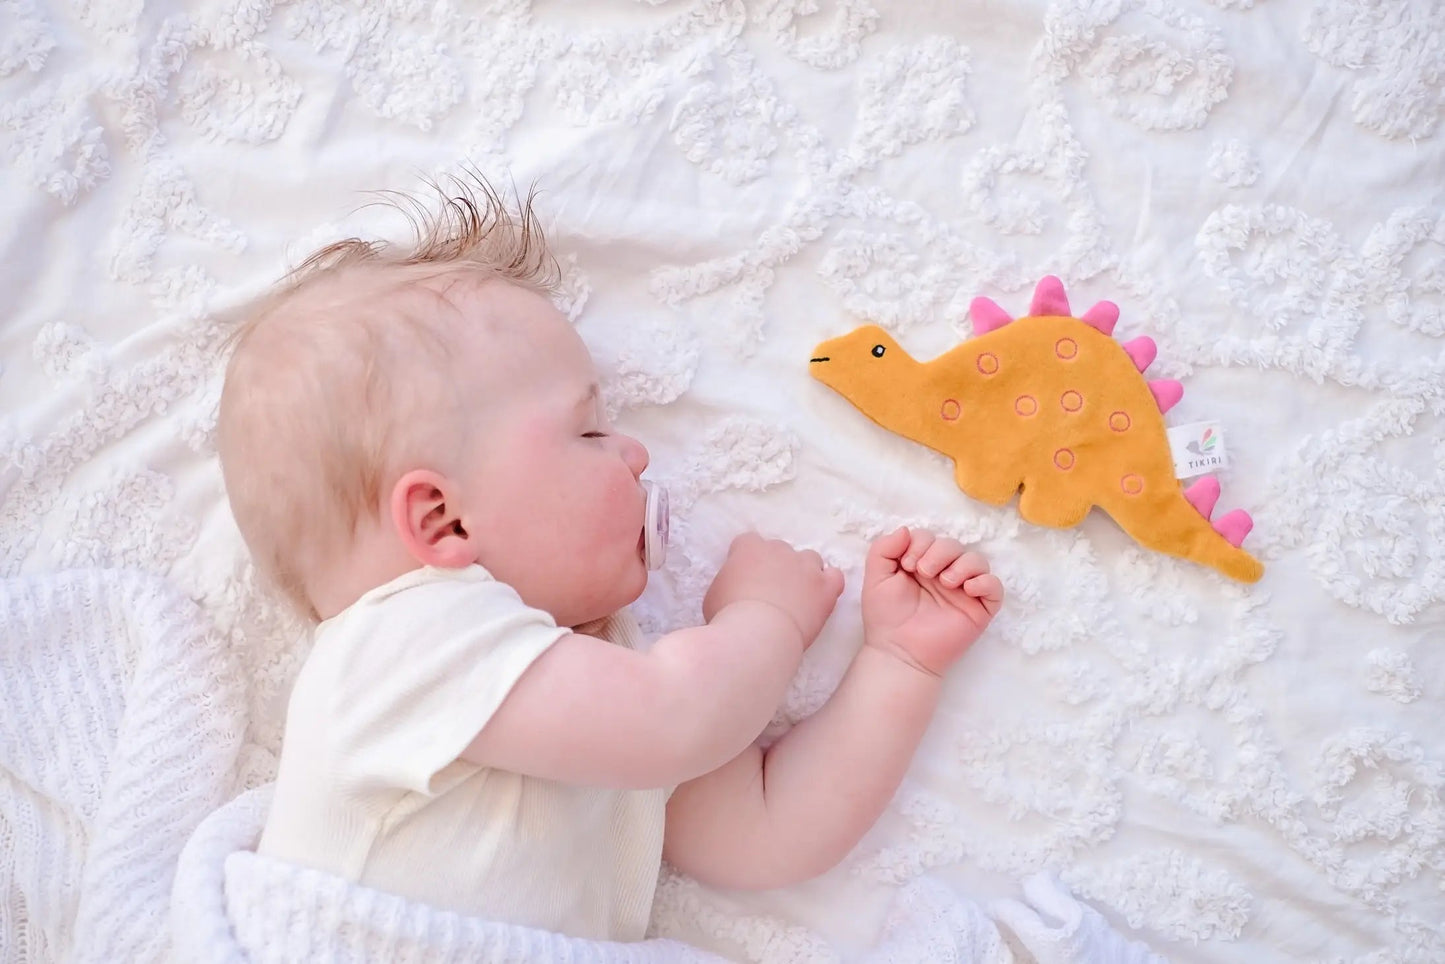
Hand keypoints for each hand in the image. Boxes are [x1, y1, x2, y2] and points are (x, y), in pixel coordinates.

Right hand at [703, 533, 845, 647]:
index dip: (747, 559)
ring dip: (804, 574)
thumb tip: (731, 590)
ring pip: (810, 559)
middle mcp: (779, 550)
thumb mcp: (713, 596)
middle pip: (780, 550)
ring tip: (797, 597)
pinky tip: (820, 598)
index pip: (747, 542)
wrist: (757, 634)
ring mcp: (805, 566)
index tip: (745, 577)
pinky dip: (829, 584)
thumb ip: (726, 584)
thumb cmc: (728, 618)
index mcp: (749, 549)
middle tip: (770, 592)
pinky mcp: (824, 586)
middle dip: (777, 567)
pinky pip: (834, 576)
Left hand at [862, 527, 1002, 676]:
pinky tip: (966, 589)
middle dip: (939, 552)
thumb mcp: (876, 577)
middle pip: (954, 545)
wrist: (898, 651)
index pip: (930, 538)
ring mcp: (964, 590)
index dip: (921, 543)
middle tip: (924, 572)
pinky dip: (984, 582)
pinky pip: (994, 586)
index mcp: (922, 563)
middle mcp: (945, 573)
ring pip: (977, 561)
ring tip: (945, 582)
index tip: (906, 565)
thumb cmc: (886, 616)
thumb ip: (884, 548)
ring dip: (962, 565)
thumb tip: (906, 529)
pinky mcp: (979, 608)